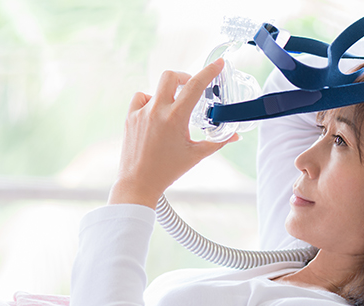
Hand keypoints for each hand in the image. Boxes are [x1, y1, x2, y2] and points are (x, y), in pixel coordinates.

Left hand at [108, 58, 237, 208]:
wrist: (138, 183)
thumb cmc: (167, 171)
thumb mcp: (195, 155)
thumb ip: (217, 142)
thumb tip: (234, 136)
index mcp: (175, 118)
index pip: (195, 86)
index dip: (209, 71)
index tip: (218, 63)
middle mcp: (156, 111)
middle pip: (170, 76)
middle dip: (183, 77)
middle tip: (190, 86)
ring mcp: (141, 113)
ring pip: (154, 88)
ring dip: (166, 93)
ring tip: (172, 109)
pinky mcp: (130, 118)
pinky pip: (140, 99)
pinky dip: (149, 101)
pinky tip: (154, 113)